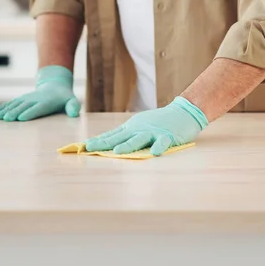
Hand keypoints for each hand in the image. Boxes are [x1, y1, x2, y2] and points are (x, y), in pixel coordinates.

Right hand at [0, 65, 80, 121]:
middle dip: (15, 112)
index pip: (38, 108)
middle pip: (23, 106)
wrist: (54, 85)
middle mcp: (34, 100)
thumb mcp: (72, 101)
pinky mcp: (21, 100)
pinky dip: (2, 108)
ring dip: (5, 111)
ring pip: (14, 105)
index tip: (22, 117)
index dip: (30, 112)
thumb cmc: (64, 97)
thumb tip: (75, 113)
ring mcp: (26, 99)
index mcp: (46, 102)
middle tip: (7, 119)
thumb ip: (73, 106)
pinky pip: (10, 104)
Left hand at [85, 97, 208, 155]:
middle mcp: (139, 129)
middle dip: (104, 144)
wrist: (182, 112)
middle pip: (119, 137)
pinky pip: (163, 142)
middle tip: (89, 148)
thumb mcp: (138, 126)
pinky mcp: (168, 136)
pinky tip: (154, 153)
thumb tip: (105, 143)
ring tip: (117, 152)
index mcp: (131, 128)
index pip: (111, 135)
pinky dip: (158, 147)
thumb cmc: (158, 122)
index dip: (97, 141)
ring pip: (138, 139)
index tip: (82, 146)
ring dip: (128, 145)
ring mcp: (153, 132)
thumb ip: (124, 135)